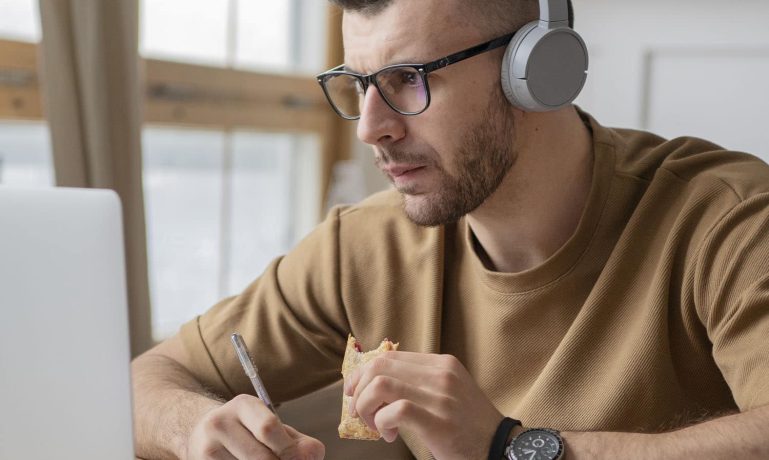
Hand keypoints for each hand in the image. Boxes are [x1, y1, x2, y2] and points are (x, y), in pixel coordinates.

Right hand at [185, 394, 324, 459]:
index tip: (299, 459)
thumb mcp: (269, 425)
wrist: (201, 433)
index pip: (268, 428)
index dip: (288, 450)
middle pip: (260, 457)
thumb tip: (312, 455)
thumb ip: (295, 440)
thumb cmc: (246, 431)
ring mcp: (207, 448)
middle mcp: (220, 423)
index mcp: (243, 405)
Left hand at [345, 351, 502, 459]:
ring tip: (375, 425)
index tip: (356, 392)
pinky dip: (382, 423)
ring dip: (367, 407)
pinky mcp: (439, 421)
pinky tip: (390, 435)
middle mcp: (441, 374)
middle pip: (380, 366)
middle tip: (359, 411)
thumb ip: (420, 382)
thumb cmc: (469, 425)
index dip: (363, 374)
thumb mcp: (448, 392)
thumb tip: (376, 383)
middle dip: (359, 389)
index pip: (389, 356)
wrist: (501, 448)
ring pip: (381, 385)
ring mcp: (441, 396)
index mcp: (442, 363)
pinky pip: (396, 410)